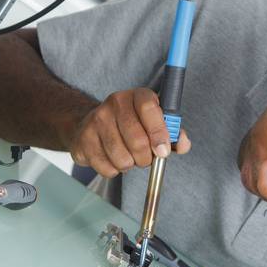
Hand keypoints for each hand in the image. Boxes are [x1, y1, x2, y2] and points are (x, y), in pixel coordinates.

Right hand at [68, 88, 191, 177]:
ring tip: (129, 156)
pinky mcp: (84, 139)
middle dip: (146, 157)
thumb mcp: (155, 123)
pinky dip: (114, 170)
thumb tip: (183, 144)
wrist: (91, 124)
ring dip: (130, 165)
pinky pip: (106, 167)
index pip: (149, 108)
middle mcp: (115, 103)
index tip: (164, 151)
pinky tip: (113, 159)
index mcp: (137, 96)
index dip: (159, 132)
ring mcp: (96, 120)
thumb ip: (173, 133)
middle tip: (146, 158)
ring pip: (122, 157)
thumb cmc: (130, 125)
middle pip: (137, 139)